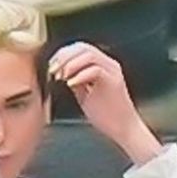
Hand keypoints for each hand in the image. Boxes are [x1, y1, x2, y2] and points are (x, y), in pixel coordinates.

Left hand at [48, 42, 160, 161]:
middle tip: (53, 70)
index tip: (51, 65)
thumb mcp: (85, 95)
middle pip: (83, 47)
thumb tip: (59, 72)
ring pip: (89, 54)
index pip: (80, 48)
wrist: (125, 130)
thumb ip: (75, 80)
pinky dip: (80, 75)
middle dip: (64, 56)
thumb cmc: (107, 117)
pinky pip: (95, 70)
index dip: (63, 53)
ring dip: (71, 64)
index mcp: (102, 65)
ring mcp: (113, 72)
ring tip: (61, 77)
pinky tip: (71, 85)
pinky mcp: (115, 82)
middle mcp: (109, 65)